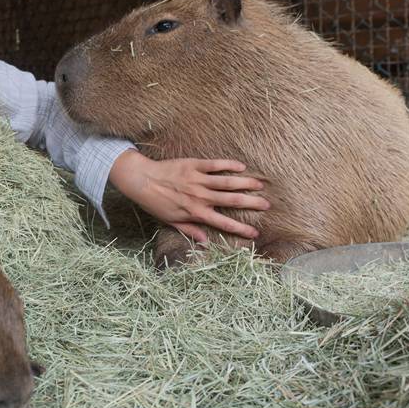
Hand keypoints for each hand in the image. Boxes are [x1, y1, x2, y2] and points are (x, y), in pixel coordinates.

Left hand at [108, 150, 268, 241]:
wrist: (141, 180)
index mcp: (196, 212)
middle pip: (231, 200)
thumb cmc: (155, 203)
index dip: (241, 229)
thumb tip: (205, 243)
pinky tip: (241, 166)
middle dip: (251, 203)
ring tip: (260, 185)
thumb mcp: (171, 221)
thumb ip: (190, 230)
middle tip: (267, 205)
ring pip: (226, 182)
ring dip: (245, 184)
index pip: (223, 223)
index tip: (255, 233)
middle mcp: (200, 197)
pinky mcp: (194, 165)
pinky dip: (229, 165)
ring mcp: (198, 180)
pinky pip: (215, 164)